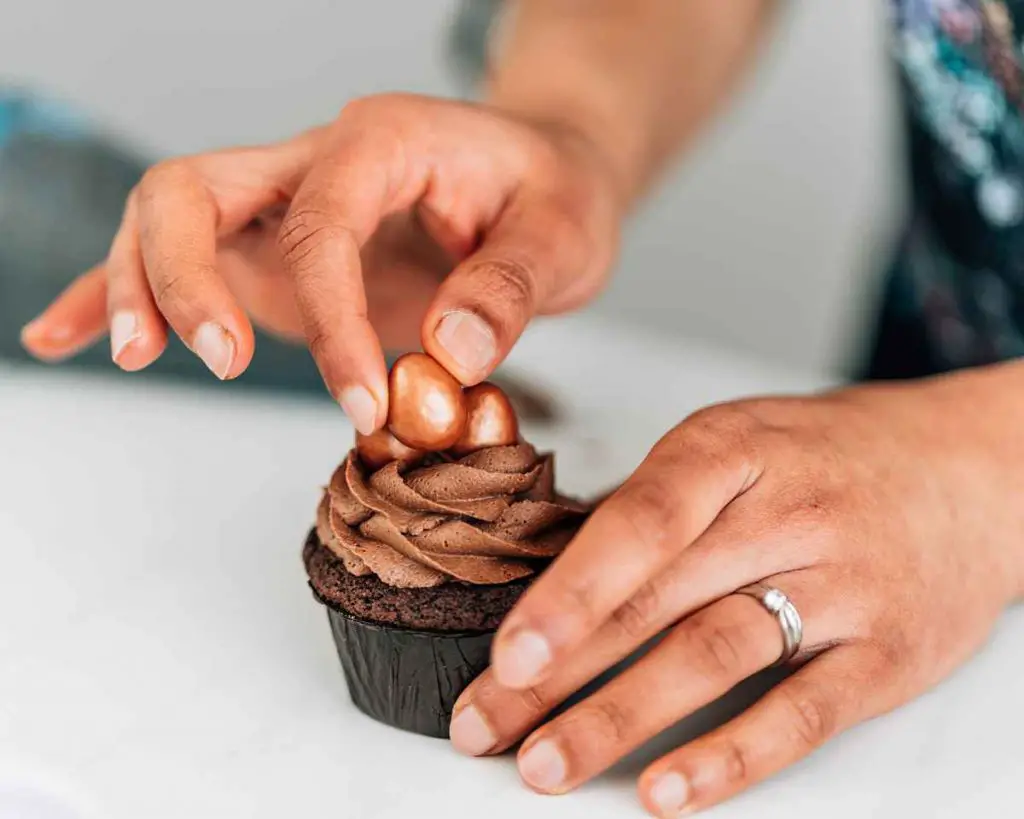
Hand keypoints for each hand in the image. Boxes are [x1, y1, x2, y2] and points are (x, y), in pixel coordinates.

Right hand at [19, 94, 621, 432]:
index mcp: (382, 142)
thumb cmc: (553, 193)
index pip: (321, 226)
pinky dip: (116, 294)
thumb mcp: (564, 232)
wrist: (543, 179)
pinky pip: (181, 260)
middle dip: (182, 276)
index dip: (330, 318)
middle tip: (216, 361)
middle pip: (195, 189)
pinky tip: (67, 336)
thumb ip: (512, 287)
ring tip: (131, 357)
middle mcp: (314, 165)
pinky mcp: (274, 254)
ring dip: (137, 287)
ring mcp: (283, 209)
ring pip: (168, 221)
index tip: (365, 402)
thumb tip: (449, 353)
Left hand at [450, 364, 1023, 814]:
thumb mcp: (735, 445)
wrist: (964, 470)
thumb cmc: (822, 458)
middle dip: (560, 672)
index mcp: (729, 450)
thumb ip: (654, 509)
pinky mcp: (885, 653)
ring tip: (546, 765)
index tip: (506, 655)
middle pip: (657, 599)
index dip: (568, 593)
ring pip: (715, 655)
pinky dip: (732, 756)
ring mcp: (840, 584)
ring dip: (621, 718)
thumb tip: (552, 584)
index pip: (639, 522)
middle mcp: (784, 513)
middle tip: (483, 727)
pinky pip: (803, 710)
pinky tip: (667, 790)